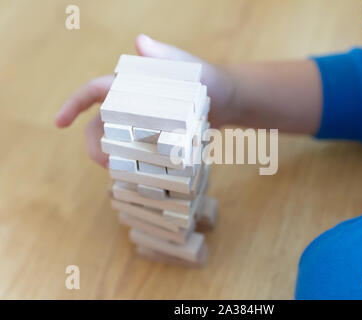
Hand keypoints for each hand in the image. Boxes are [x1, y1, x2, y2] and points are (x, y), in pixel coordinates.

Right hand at [54, 34, 234, 167]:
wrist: (229, 102)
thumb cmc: (210, 81)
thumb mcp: (191, 67)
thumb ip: (167, 57)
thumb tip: (139, 42)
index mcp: (132, 85)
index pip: (95, 91)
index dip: (74, 105)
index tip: (59, 123)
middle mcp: (132, 104)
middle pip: (101, 124)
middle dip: (95, 144)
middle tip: (107, 164)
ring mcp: (143, 123)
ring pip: (116, 141)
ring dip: (113, 157)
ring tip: (124, 171)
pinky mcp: (155, 139)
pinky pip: (135, 152)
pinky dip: (131, 163)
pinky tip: (136, 174)